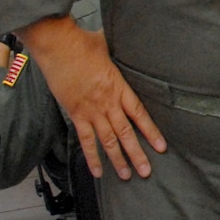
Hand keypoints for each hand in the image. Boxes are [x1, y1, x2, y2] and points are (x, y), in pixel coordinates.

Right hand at [19, 15, 164, 179]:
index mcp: (120, 88)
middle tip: (147, 171)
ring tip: (128, 176)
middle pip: (126, 132)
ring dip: (118, 159)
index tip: (161, 147)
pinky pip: (85, 139)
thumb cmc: (84, 44)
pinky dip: (91, 157)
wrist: (58, 45)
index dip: (152, 132)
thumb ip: (122, 57)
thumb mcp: (112, 51)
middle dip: (138, 154)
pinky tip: (97, 171)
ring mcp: (90, 110)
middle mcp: (107, 102)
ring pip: (108, 140)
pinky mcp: (74, 113)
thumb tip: (130, 49)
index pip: (140, 115)